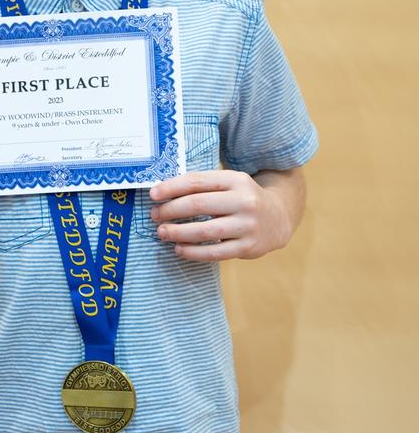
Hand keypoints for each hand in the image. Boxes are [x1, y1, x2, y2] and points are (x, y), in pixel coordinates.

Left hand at [149, 169, 297, 261]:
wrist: (278, 218)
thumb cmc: (242, 199)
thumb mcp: (230, 184)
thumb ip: (203, 186)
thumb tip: (163, 192)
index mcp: (236, 179)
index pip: (197, 181)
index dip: (172, 187)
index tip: (153, 194)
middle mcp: (244, 200)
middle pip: (199, 204)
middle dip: (171, 210)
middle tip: (155, 215)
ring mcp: (248, 225)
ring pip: (205, 231)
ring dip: (178, 232)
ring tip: (162, 233)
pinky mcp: (248, 246)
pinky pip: (216, 252)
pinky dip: (194, 252)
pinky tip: (179, 249)